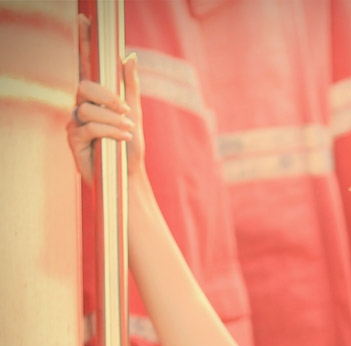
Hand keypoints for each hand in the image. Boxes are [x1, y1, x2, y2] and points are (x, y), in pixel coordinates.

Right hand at [66, 13, 144, 184]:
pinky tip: (121, 139)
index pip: (86, 65)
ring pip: (87, 109)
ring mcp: (75, 122)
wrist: (129, 177)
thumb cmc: (131, 147)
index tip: (83, 21)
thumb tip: (129, 56)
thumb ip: (131, 86)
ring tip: (128, 132)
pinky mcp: (74, 140)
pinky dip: (108, 131)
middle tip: (125, 109)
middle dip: (106, 95)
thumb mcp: (135, 113)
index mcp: (96, 96)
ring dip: (112, 120)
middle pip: (84, 86)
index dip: (83, 43)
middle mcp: (82, 105)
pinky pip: (87, 128)